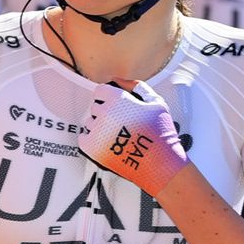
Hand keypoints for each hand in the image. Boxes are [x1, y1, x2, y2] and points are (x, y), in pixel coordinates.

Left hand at [77, 80, 188, 198]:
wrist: (159, 163)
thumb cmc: (160, 133)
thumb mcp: (156, 103)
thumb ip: (137, 86)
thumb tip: (118, 80)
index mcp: (118, 99)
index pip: (100, 91)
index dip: (108, 98)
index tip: (115, 106)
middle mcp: (105, 113)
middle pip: (95, 107)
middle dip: (105, 113)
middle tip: (121, 125)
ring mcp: (97, 131)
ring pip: (89, 123)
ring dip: (99, 127)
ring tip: (117, 137)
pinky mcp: (92, 148)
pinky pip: (83, 138)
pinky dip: (91, 141)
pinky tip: (107, 144)